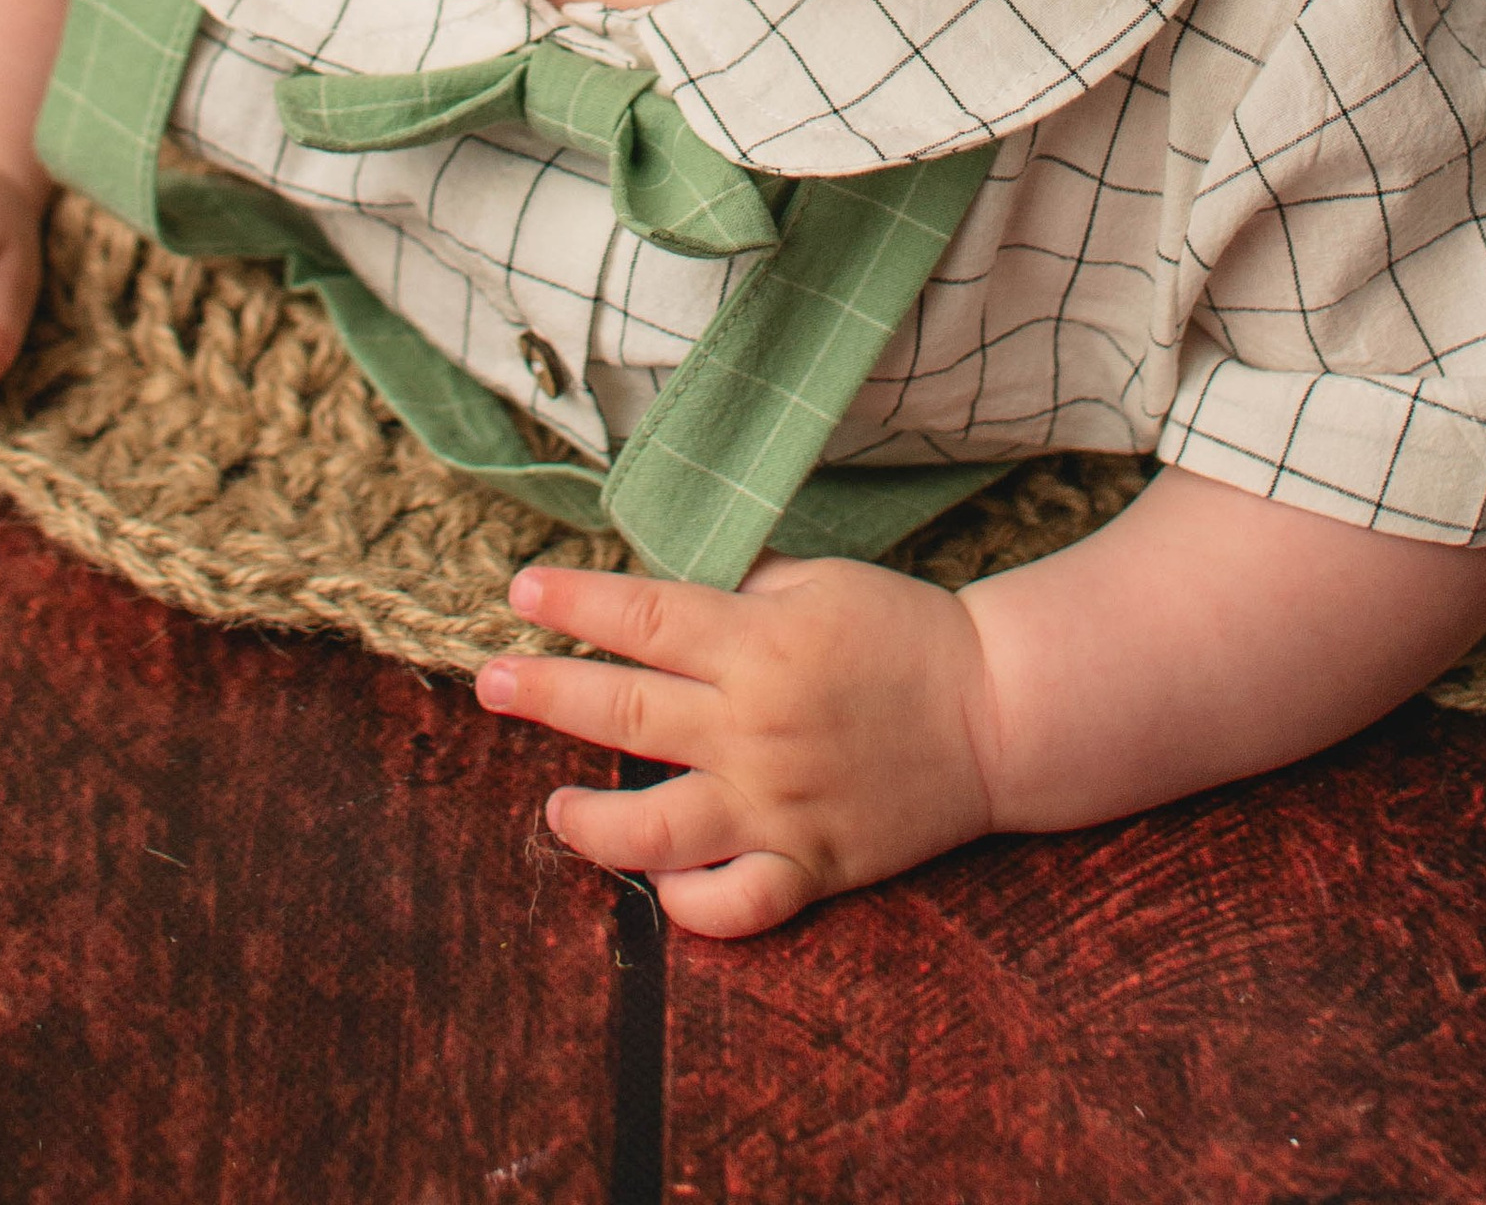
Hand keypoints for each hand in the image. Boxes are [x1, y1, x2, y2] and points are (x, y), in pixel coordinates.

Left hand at [476, 554, 1001, 937]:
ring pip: (658, 829)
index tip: (523, 593)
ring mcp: (779, 805)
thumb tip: (659, 600)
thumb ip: (738, 593)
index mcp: (761, 642)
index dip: (576, 605)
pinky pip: (734, 905)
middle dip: (547, 695)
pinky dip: (690, 905)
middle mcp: (757, 726)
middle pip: (627, 713)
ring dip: (592, 822)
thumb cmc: (903, 631)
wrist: (994, 709)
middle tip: (491, 682)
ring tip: (555, 810)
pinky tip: (657, 884)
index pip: (645, 618)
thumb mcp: (818, 582)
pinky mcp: (810, 866)